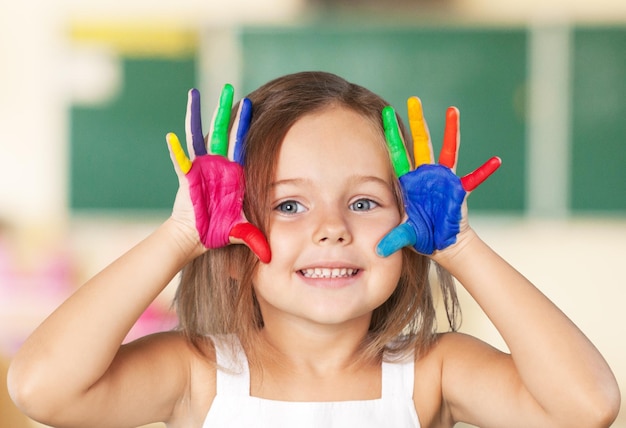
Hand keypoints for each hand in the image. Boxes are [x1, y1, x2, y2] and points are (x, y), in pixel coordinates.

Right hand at [166, 85, 270, 262]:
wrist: (197, 238)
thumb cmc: (220, 231)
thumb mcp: (243, 231)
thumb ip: (257, 238)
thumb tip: (272, 256)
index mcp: (234, 173)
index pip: (242, 143)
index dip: (246, 124)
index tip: (251, 103)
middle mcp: (218, 165)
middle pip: (222, 132)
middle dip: (226, 111)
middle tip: (230, 88)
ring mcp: (200, 168)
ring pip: (199, 136)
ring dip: (197, 116)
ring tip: (194, 94)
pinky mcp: (186, 176)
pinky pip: (180, 160)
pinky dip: (176, 150)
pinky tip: (171, 136)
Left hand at [376, 97, 500, 256]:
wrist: (442, 244)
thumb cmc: (422, 237)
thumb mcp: (406, 236)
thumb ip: (395, 239)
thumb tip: (379, 251)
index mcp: (409, 183)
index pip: (397, 154)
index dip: (392, 135)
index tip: (384, 113)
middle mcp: (425, 175)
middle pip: (421, 143)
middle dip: (417, 122)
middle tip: (413, 99)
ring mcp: (443, 179)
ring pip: (447, 150)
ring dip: (450, 131)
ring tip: (453, 110)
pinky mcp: (459, 189)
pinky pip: (474, 178)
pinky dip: (484, 171)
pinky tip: (496, 161)